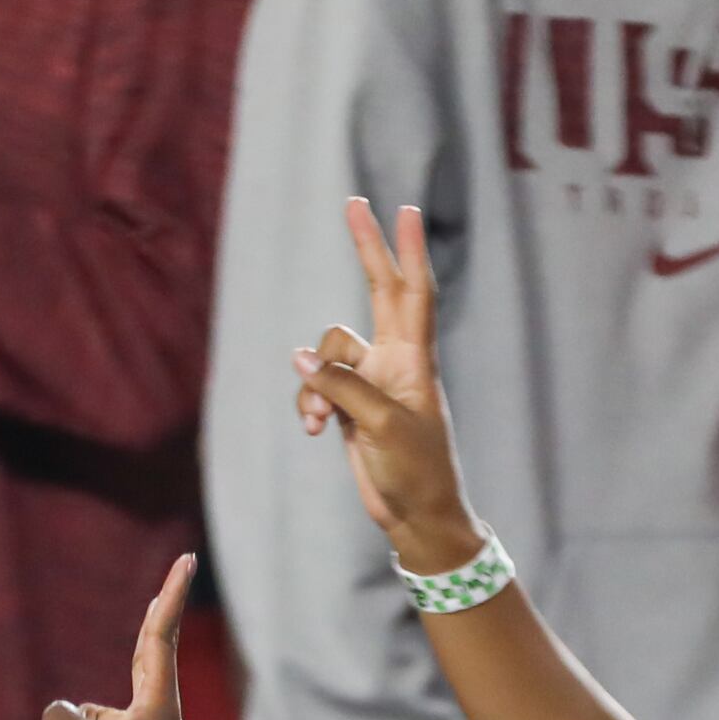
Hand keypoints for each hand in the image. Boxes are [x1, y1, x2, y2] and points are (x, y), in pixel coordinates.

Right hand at [21, 556, 194, 719]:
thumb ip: (62, 716)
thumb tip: (58, 714)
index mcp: (157, 704)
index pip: (160, 636)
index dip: (168, 595)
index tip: (186, 561)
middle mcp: (153, 718)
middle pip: (143, 658)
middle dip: (146, 627)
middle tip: (167, 584)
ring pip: (95, 715)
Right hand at [291, 198, 484, 571]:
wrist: (417, 515)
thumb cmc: (416, 470)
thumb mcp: (382, 425)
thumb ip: (342, 386)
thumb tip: (301, 359)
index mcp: (414, 359)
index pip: (412, 292)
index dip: (407, 251)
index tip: (405, 209)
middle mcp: (394, 360)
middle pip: (378, 291)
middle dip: (366, 251)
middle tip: (355, 203)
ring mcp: (372, 381)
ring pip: (329, 352)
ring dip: (315, 382)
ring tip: (320, 418)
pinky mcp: (352, 406)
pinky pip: (318, 388)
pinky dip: (310, 405)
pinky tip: (314, 430)